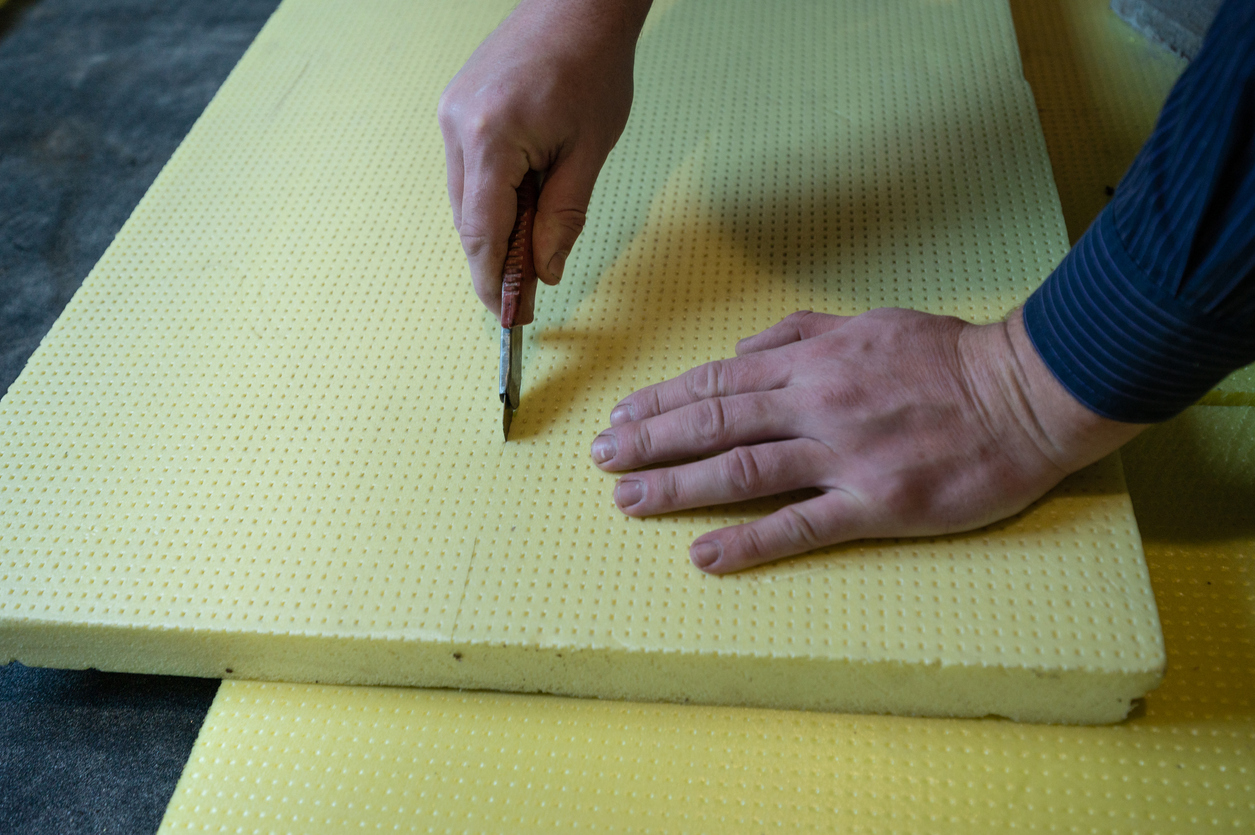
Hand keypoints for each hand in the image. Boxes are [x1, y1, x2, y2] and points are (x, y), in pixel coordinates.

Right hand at [438, 0, 650, 321]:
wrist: (577, 6)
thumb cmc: (592, 67)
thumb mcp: (590, 152)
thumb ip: (563, 216)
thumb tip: (544, 270)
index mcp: (492, 137)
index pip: (483, 231)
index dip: (492, 280)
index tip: (506, 315)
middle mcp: (458, 126)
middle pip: (467, 220)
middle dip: (494, 262)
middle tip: (524, 297)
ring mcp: (449, 114)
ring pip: (463, 199)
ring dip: (493, 231)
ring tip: (528, 255)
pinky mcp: (454, 107)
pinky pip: (465, 172)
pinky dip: (489, 199)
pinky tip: (518, 210)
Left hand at [591, 308, 1146, 573]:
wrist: (1027, 391)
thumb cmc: (948, 354)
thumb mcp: (868, 321)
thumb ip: (800, 333)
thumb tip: (743, 353)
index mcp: (813, 361)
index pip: (719, 381)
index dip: (664, 401)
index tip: (620, 417)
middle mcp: (817, 404)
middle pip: (716, 423)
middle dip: (651, 442)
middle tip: (601, 460)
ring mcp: (844, 456)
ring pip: (744, 470)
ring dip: (679, 487)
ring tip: (628, 502)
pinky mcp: (878, 504)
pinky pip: (802, 525)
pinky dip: (749, 541)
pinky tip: (704, 556)